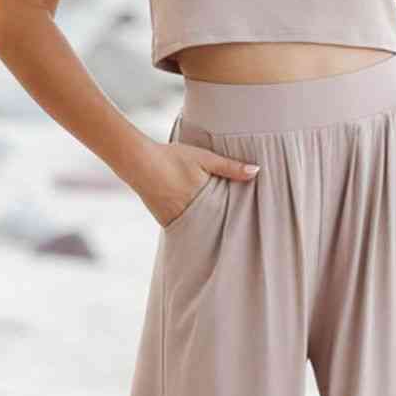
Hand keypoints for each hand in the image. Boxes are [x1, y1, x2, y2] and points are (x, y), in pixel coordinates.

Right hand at [142, 140, 259, 229]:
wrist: (139, 162)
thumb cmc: (173, 157)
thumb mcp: (204, 158)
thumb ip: (230, 167)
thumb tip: (256, 171)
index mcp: (203, 198)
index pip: (226, 215)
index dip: (237, 220)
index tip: (248, 226)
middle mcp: (190, 213)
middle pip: (214, 226)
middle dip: (224, 230)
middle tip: (240, 238)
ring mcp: (176, 219)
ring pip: (199, 230)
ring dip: (209, 231)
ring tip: (222, 235)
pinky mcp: (165, 221)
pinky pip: (184, 229)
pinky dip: (193, 229)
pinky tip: (201, 230)